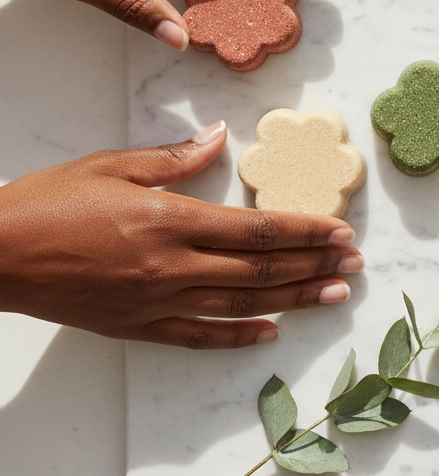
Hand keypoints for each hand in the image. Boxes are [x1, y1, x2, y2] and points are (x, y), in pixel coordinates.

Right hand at [0, 122, 361, 348]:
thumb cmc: (48, 203)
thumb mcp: (112, 164)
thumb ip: (174, 158)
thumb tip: (220, 138)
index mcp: (170, 220)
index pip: (257, 228)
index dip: (305, 231)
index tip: (340, 232)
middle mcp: (172, 266)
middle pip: (260, 268)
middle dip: (314, 266)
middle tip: (354, 265)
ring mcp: (156, 302)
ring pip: (241, 304)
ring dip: (293, 300)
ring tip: (334, 295)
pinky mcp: (137, 327)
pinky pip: (197, 337)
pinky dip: (238, 336)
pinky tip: (271, 332)